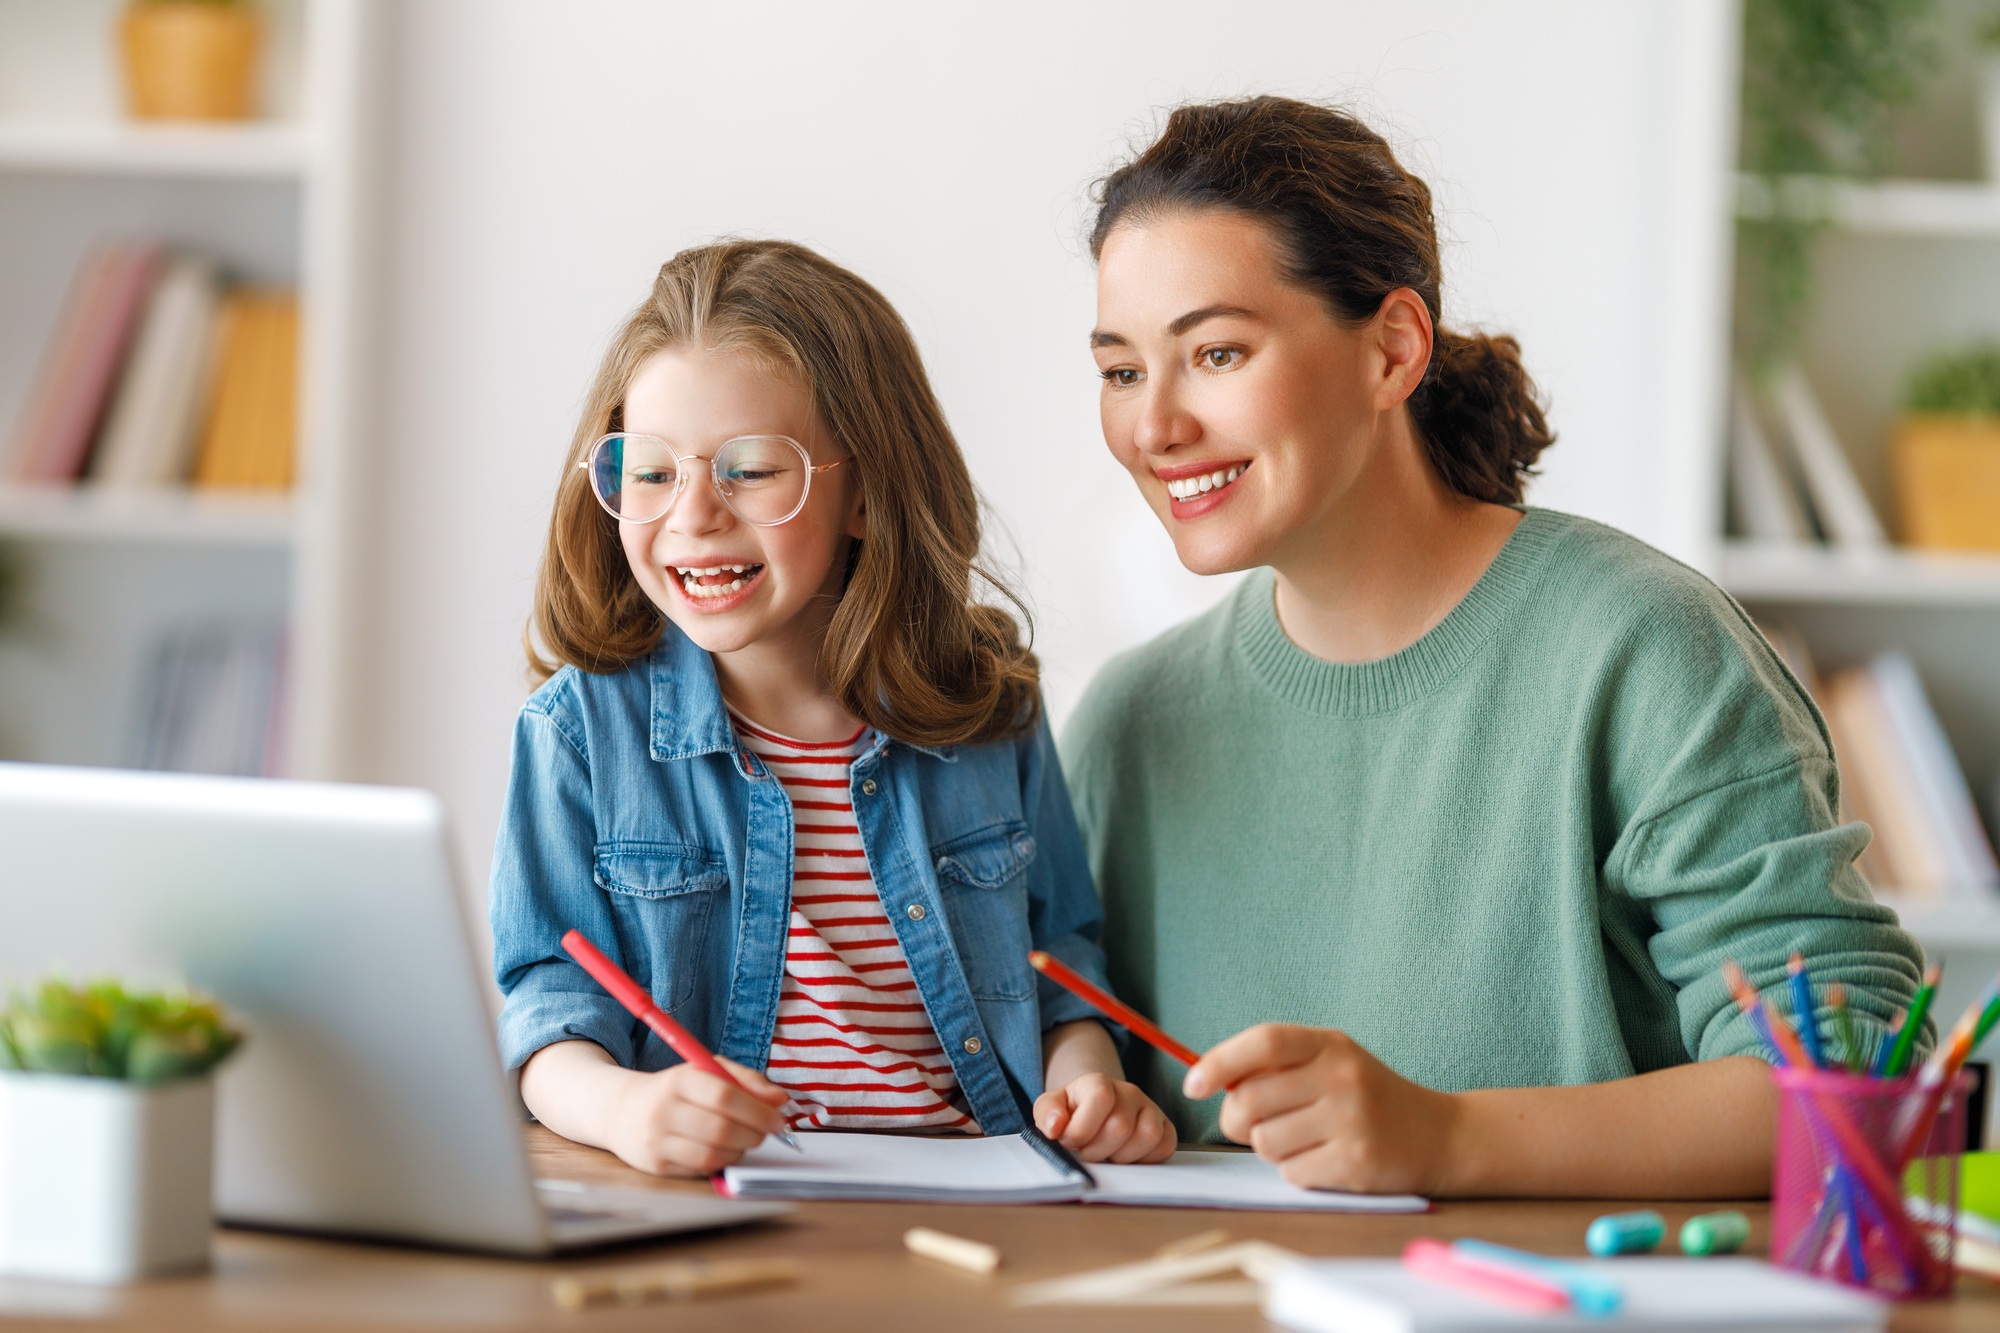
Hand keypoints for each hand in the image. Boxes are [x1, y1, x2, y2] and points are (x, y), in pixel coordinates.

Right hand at [603, 1056, 790, 1176]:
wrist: (620, 1110)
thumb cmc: (674, 1089)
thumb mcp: (706, 1071)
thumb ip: (746, 1080)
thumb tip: (781, 1100)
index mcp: (679, 1081)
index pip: (725, 1096)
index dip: (758, 1110)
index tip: (778, 1119)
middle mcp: (664, 1111)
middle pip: (722, 1129)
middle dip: (755, 1134)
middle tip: (766, 1132)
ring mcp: (658, 1141)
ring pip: (714, 1154)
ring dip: (741, 1150)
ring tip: (745, 1139)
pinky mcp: (656, 1165)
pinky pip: (702, 1168)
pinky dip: (723, 1161)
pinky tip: (726, 1150)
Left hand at [1034, 1071, 1176, 1163]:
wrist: (1095, 1111)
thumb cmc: (1073, 1112)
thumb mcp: (1051, 1107)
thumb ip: (1047, 1113)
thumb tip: (1055, 1127)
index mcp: (1099, 1082)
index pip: (1099, 1098)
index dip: (1081, 1129)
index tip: (1069, 1141)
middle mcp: (1129, 1092)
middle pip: (1120, 1126)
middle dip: (1097, 1150)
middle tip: (1086, 1152)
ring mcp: (1150, 1109)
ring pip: (1147, 1136)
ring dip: (1122, 1157)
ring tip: (1107, 1155)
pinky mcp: (1165, 1128)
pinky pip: (1165, 1146)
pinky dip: (1145, 1159)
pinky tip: (1126, 1156)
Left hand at [1184, 1024, 1457, 1193]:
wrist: (1438, 1135)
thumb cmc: (1367, 1097)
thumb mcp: (1331, 1062)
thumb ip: (1278, 1066)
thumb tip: (1211, 1080)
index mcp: (1330, 1045)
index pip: (1264, 1042)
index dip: (1220, 1061)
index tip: (1192, 1083)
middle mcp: (1342, 1077)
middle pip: (1251, 1100)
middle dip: (1235, 1120)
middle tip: (1249, 1125)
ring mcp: (1351, 1121)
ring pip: (1265, 1142)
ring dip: (1270, 1148)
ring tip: (1303, 1140)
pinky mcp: (1356, 1163)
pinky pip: (1292, 1173)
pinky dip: (1297, 1171)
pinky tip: (1325, 1160)